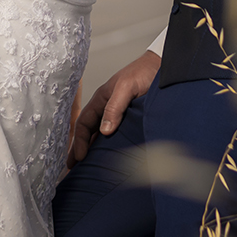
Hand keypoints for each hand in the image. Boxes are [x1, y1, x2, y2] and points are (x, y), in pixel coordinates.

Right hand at [69, 50, 159, 164]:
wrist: (163, 68)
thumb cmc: (143, 73)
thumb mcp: (126, 88)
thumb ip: (114, 108)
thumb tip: (104, 131)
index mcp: (100, 100)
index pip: (83, 124)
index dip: (79, 142)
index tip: (80, 159)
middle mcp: (106, 108)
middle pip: (87, 131)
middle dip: (79, 149)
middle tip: (72, 168)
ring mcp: (117, 114)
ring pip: (99, 134)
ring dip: (92, 149)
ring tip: (87, 166)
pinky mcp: (130, 119)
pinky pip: (114, 134)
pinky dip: (108, 146)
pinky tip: (110, 156)